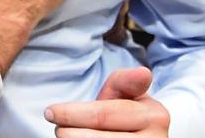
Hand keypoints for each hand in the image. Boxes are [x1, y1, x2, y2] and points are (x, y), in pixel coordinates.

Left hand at [45, 66, 169, 135]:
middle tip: (55, 124)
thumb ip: (124, 82)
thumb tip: (144, 73)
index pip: (102, 115)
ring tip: (64, 133)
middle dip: (68, 131)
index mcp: (155, 116)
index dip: (71, 114)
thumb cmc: (125, 114)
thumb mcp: (124, 95)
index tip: (49, 112)